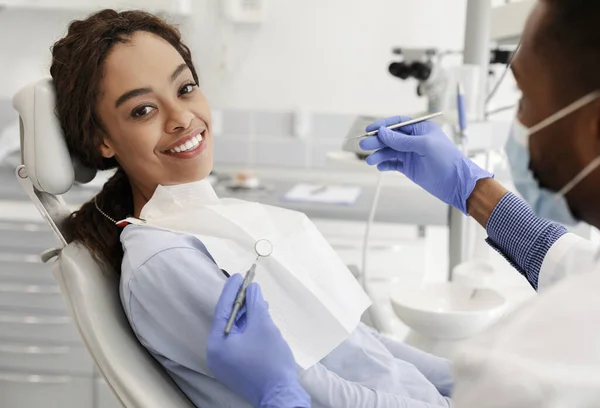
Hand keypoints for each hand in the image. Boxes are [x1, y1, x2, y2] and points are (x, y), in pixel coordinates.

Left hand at [207, 275, 308, 407]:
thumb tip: (253, 288)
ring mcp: (225, 363)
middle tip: (250, 285)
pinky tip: (260, 319)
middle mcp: (215, 353)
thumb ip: (255, 304)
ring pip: (235, 331)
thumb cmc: (270, 360)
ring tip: (259, 301)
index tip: (238, 275)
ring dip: (247, 315)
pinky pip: (239, 342)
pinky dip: (248, 329)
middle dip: (241, 303)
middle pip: (227, 320)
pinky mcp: (236, 367)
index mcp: (216, 343)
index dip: (232, 290)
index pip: (222, 309)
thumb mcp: (263, 325)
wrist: (280, 395)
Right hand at [360, 116, 492, 213]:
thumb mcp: (423, 145)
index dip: (383, 125)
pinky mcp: (410, 168)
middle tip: (364, 145)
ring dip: (379, 155)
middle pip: (391, 137)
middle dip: (377, 141)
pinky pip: (393, 164)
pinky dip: (385, 165)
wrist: (456, 183)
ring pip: (390, 151)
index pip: (398, 123)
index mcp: (421, 129)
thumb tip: (382, 132)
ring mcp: (411, 154)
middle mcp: (415, 140)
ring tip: (370, 161)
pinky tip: (380, 167)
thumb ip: (401, 139)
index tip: (369, 129)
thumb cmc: (446, 159)